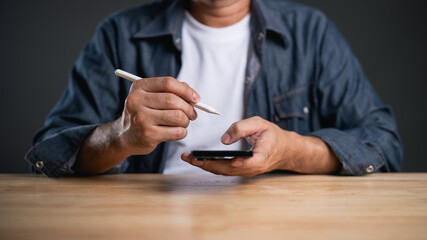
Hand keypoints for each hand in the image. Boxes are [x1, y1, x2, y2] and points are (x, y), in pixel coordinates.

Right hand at [117, 76, 199, 155]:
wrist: (124, 136)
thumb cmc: (144, 114)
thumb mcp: (150, 97)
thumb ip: (170, 91)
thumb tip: (194, 96)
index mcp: (139, 87)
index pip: (168, 83)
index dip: (186, 90)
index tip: (196, 98)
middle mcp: (137, 101)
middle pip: (173, 100)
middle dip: (189, 108)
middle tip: (192, 114)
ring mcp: (141, 118)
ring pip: (178, 116)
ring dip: (186, 121)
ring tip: (183, 123)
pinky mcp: (148, 135)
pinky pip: (177, 132)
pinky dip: (182, 132)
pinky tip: (177, 131)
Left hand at [181, 116, 339, 175]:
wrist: (286, 149)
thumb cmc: (274, 136)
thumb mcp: (260, 124)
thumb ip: (242, 128)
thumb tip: (224, 138)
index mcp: (259, 158)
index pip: (241, 164)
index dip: (225, 163)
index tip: (207, 160)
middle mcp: (251, 169)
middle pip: (226, 170)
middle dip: (206, 164)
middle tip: (188, 157)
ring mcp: (246, 171)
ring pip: (224, 171)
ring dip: (206, 166)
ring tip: (190, 158)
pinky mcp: (242, 170)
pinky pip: (225, 170)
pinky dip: (212, 165)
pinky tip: (201, 160)